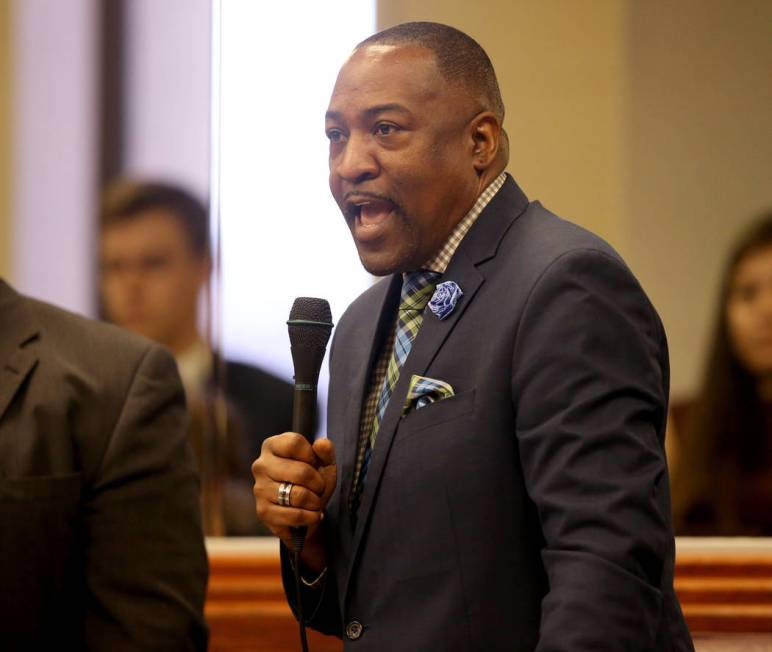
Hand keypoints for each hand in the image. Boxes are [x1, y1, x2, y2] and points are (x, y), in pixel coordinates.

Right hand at [252, 433, 336, 567]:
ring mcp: (260, 489)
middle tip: (319, 488)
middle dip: (318, 484)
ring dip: (315, 502)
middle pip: (301, 472)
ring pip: (298, 495)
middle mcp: (261, 465)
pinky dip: (310, 518)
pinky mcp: (263, 512)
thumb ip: (326, 450)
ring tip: (315, 502)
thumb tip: (321, 443)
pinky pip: (294, 515)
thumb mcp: (324, 462)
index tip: (315, 465)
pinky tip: (312, 516)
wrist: (304, 510)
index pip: (294, 443)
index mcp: (272, 446)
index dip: (312, 456)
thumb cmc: (312, 481)